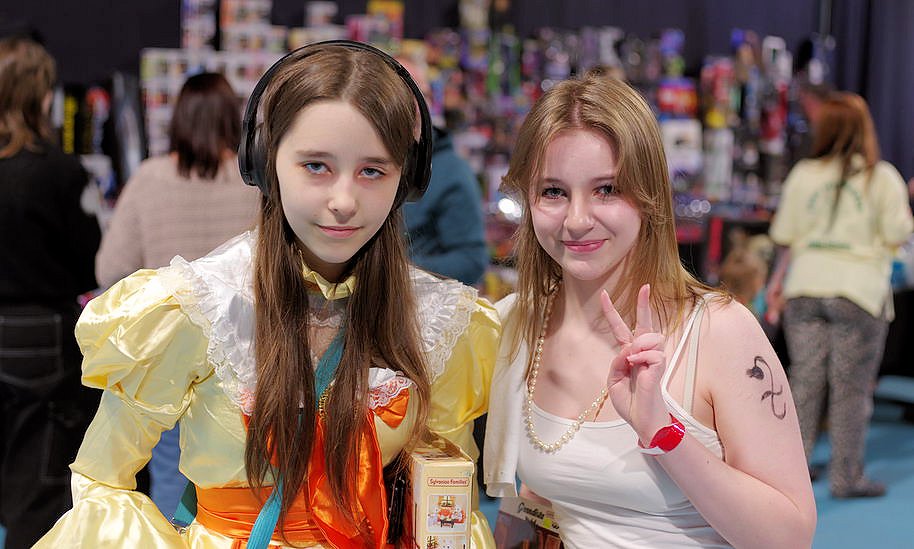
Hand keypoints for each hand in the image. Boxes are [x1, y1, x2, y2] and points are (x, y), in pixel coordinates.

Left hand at [601, 284, 669, 440]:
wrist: (642, 419)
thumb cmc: (631, 402)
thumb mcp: (614, 380)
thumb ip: (617, 361)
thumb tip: (629, 349)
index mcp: (630, 354)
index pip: (621, 329)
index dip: (612, 311)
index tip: (604, 294)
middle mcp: (643, 352)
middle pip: (644, 323)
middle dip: (644, 304)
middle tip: (646, 286)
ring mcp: (653, 358)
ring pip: (648, 336)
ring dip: (637, 346)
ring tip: (633, 362)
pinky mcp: (660, 365)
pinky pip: (650, 352)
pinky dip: (641, 358)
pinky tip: (639, 367)